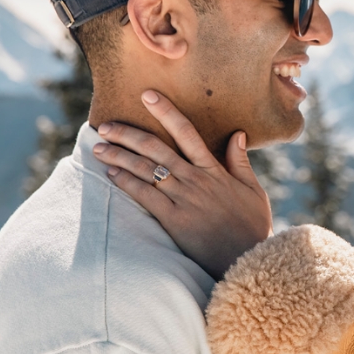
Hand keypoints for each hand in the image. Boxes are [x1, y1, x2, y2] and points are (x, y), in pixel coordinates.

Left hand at [93, 90, 271, 279]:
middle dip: (129, 134)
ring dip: (120, 156)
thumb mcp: (254, 190)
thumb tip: (238, 133)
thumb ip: (242, 161)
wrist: (248, 258)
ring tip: (100, 147)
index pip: (187, 133)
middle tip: (106, 125)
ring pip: (146, 170)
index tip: (147, 96)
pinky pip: (145, 196)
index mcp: (215, 169)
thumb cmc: (252, 225)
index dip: (166, 112)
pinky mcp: (173, 220)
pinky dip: (126, 183)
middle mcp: (196, 180)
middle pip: (157, 149)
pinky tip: (111, 173)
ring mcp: (183, 199)